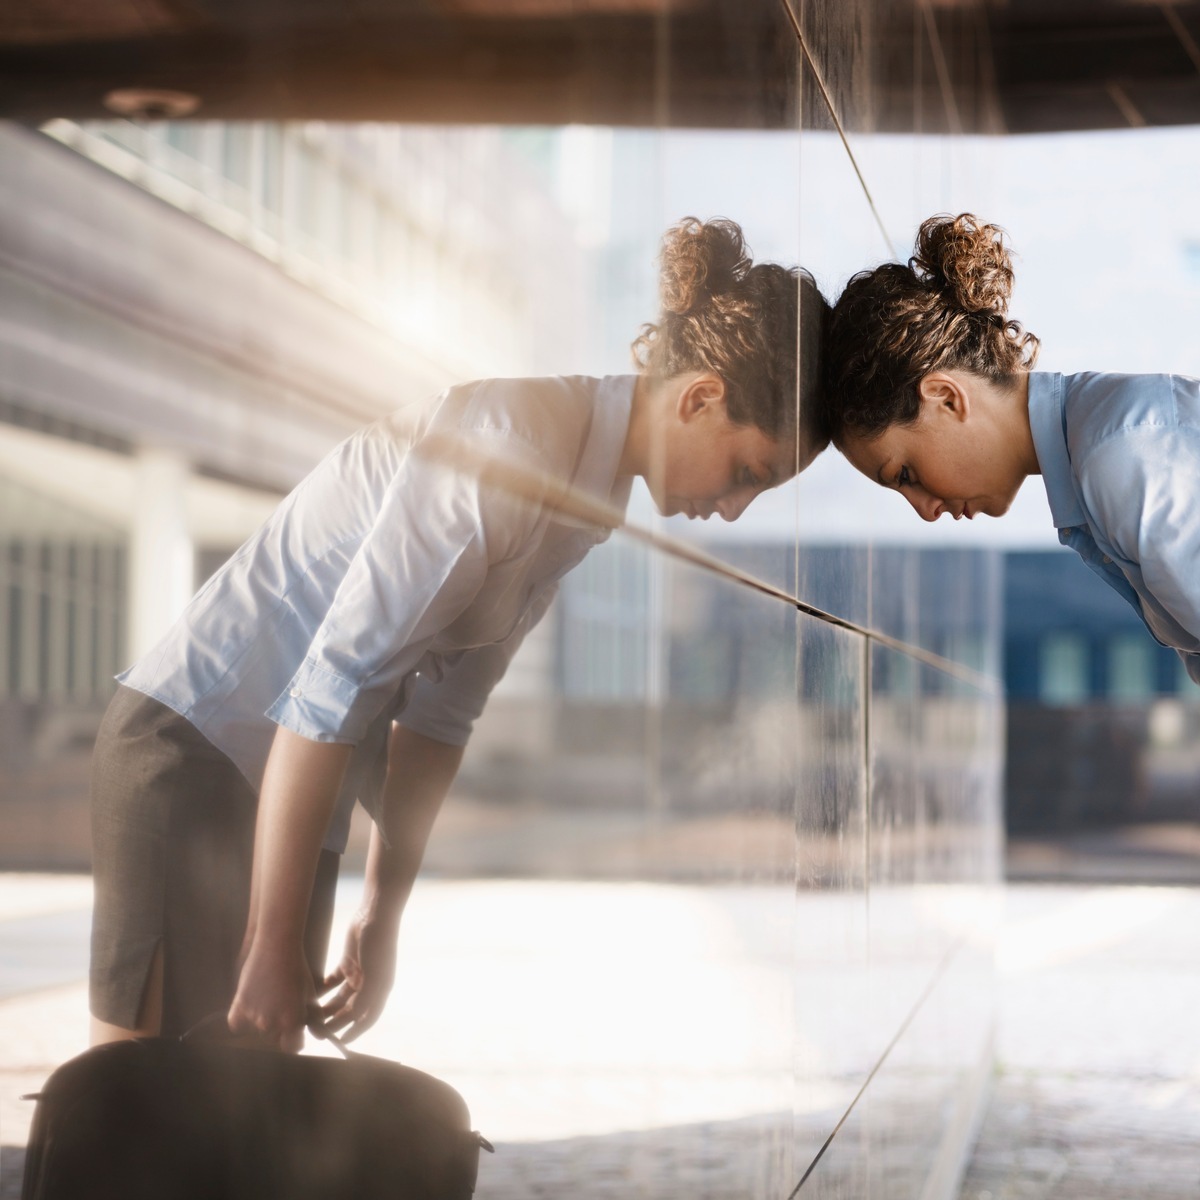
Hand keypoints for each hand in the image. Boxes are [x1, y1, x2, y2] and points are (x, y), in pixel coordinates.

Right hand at [227, 940, 315, 1052]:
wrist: (276, 946)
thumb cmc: (297, 968)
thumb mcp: (309, 993)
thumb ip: (314, 1016)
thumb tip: (321, 1036)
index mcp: (291, 1021)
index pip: (291, 1048)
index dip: (294, 1041)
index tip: (294, 1033)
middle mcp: (271, 1023)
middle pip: (273, 1039)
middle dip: (278, 1029)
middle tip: (280, 1009)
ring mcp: (253, 1015)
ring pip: (256, 1031)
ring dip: (261, 1022)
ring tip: (268, 1001)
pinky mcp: (238, 1006)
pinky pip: (236, 1025)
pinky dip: (241, 1021)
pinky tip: (249, 1008)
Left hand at [315, 911, 397, 1042]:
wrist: (375, 914)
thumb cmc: (378, 945)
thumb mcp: (374, 974)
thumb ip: (365, 996)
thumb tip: (353, 1017)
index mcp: (379, 990)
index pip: (367, 1018)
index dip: (355, 1031)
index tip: (341, 1042)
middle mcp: (369, 984)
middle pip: (350, 1010)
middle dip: (335, 1021)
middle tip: (317, 1031)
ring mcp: (358, 973)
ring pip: (339, 998)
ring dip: (327, 1008)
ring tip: (311, 1017)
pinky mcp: (347, 962)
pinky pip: (332, 981)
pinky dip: (323, 989)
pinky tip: (311, 995)